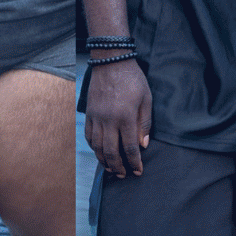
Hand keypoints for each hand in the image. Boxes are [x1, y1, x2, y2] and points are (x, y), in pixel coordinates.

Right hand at [83, 59, 150, 177]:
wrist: (110, 61)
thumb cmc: (132, 78)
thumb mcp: (146, 98)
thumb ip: (145, 123)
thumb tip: (144, 144)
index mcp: (125, 116)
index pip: (130, 147)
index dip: (134, 162)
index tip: (138, 171)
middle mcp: (109, 120)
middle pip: (111, 151)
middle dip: (118, 167)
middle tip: (124, 175)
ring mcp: (97, 117)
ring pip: (97, 147)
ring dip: (104, 161)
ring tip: (112, 169)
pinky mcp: (89, 113)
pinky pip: (89, 136)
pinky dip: (94, 148)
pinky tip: (100, 152)